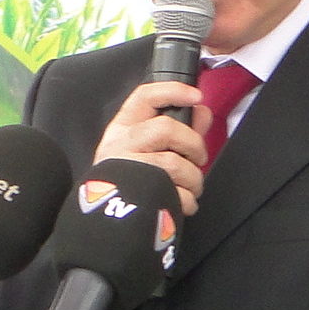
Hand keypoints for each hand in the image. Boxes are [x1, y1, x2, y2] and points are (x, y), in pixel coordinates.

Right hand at [95, 80, 212, 213]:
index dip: (172, 91)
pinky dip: (187, 201)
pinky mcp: (137, 193)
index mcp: (122, 129)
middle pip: (166, 128)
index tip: (196, 97)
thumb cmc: (128, 179)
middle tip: (197, 159)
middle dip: (193, 144)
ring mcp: (127, 169)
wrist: (106, 218)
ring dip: (194, 179)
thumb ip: (178, 128)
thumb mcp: (145, 149)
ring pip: (174, 163)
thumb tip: (201, 111)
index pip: (144, 97)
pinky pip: (175, 193)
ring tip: (191, 187)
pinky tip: (182, 202)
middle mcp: (121, 145)